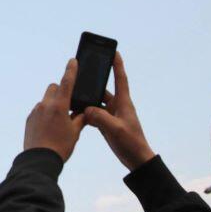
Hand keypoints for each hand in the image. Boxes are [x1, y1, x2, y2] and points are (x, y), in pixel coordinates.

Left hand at [23, 59, 84, 162]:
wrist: (39, 160)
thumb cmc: (60, 147)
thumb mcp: (75, 132)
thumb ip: (80, 118)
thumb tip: (85, 112)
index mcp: (59, 106)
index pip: (67, 82)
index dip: (71, 70)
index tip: (73, 61)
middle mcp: (45, 105)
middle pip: (54, 88)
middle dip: (61, 91)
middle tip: (69, 104)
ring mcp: (35, 111)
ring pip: (46, 100)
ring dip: (53, 104)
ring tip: (59, 121)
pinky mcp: (29, 119)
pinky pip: (39, 110)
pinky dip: (45, 113)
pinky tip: (50, 127)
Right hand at [80, 52, 154, 170]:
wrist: (136, 160)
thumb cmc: (131, 143)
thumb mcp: (115, 129)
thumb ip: (100, 117)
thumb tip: (86, 109)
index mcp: (123, 102)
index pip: (120, 78)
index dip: (117, 64)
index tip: (114, 51)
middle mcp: (118, 105)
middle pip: (103, 89)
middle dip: (93, 83)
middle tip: (81, 75)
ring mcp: (112, 114)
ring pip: (96, 103)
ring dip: (87, 101)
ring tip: (74, 97)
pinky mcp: (107, 123)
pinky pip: (94, 114)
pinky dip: (86, 114)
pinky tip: (76, 115)